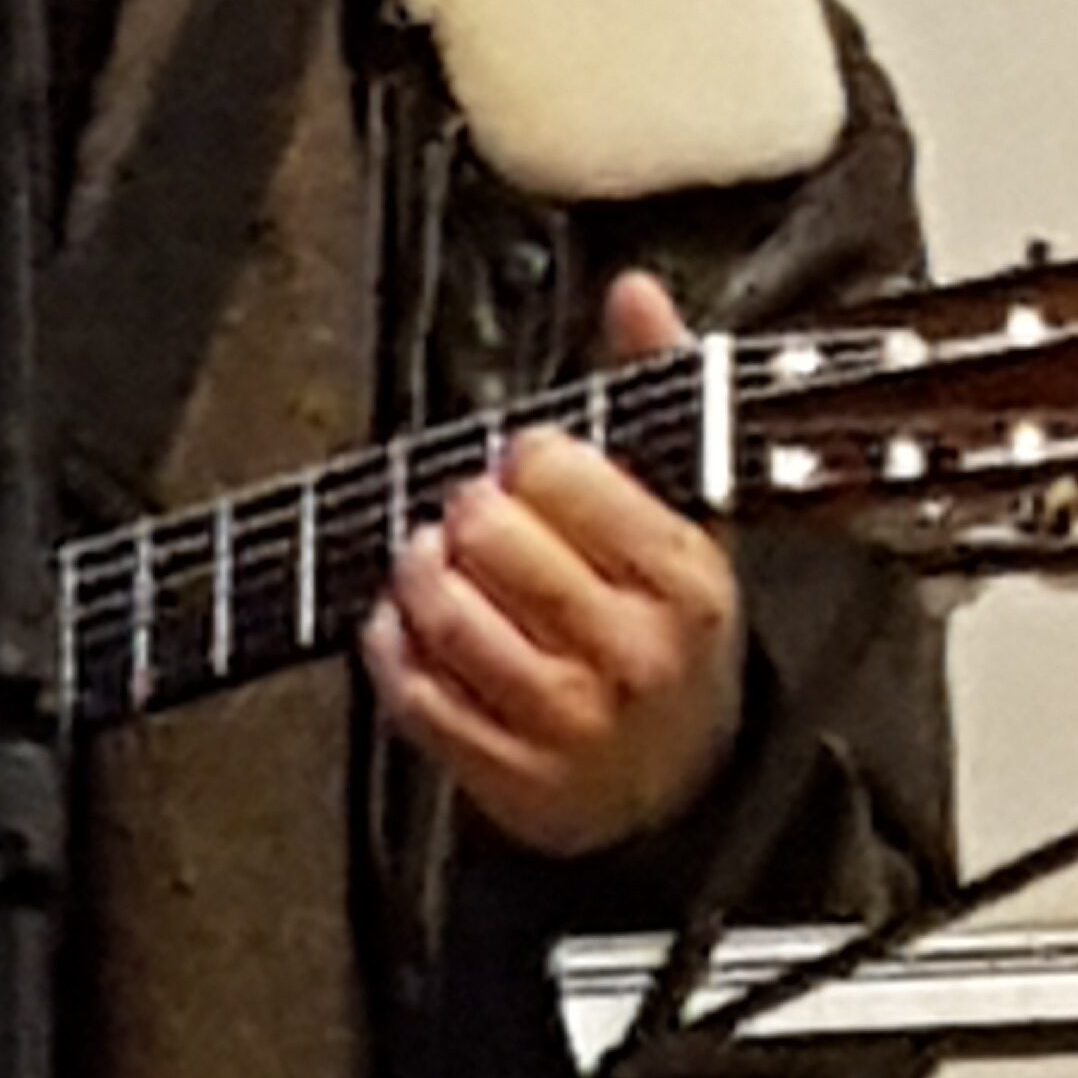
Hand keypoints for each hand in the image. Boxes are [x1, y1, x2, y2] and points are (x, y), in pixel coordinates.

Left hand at [360, 271, 744, 857]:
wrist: (674, 785)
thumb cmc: (667, 630)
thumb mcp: (687, 513)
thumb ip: (655, 393)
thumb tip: (635, 291)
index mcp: (686, 579)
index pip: (566, 477)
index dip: (528, 458)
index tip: (528, 466)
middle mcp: (632, 653)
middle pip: (494, 539)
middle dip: (465, 512)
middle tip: (471, 514)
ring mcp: (568, 721)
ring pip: (445, 614)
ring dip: (418, 572)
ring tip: (433, 559)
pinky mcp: (510, 774)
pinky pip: (413, 689)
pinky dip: (391, 644)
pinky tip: (408, 623)